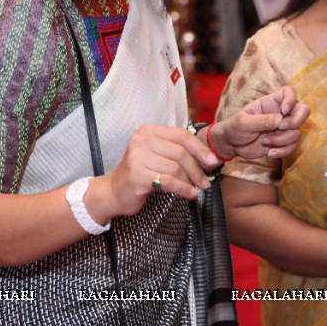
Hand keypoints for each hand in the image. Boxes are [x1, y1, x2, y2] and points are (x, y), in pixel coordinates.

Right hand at [98, 125, 218, 216]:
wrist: (113, 192)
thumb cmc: (140, 174)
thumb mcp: (157, 156)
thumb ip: (177, 152)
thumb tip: (209, 158)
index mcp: (149, 131)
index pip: (182, 135)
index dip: (200, 149)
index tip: (212, 161)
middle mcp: (141, 140)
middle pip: (180, 152)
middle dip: (197, 169)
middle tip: (206, 182)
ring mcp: (137, 157)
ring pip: (175, 168)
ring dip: (190, 181)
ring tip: (197, 189)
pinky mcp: (137, 175)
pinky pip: (168, 181)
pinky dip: (183, 189)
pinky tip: (190, 194)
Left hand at [216, 86, 309, 159]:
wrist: (231, 144)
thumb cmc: (235, 127)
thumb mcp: (243, 122)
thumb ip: (260, 120)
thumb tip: (280, 120)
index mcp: (271, 102)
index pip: (289, 92)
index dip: (291, 99)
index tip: (284, 110)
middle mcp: (280, 113)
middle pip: (303, 111)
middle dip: (295, 121)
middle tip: (280, 127)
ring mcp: (283, 128)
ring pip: (297, 132)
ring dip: (282, 140)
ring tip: (265, 142)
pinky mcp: (282, 142)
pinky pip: (292, 146)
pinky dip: (283, 151)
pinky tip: (270, 153)